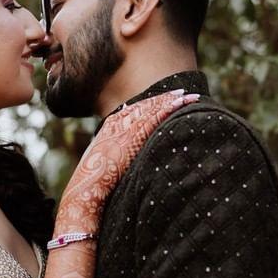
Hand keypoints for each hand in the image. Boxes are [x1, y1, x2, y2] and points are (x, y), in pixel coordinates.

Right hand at [55, 89, 198, 233]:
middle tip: (183, 92)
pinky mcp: (132, 135)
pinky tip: (179, 104)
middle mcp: (118, 122)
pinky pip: (153, 117)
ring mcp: (125, 128)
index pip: (136, 109)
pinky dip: (167, 109)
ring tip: (189, 96)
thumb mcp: (107, 160)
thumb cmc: (96, 179)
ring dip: (171, 101)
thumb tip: (129, 156)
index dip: (153, 103)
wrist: (88, 185)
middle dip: (165, 98)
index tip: (167, 98)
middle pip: (146, 105)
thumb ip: (118, 153)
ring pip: (152, 108)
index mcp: (111, 126)